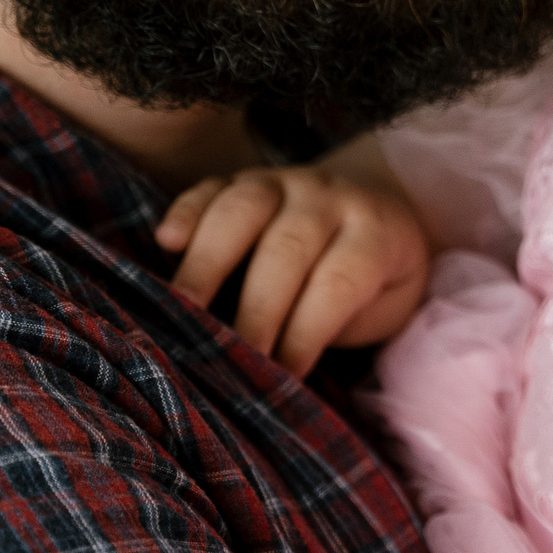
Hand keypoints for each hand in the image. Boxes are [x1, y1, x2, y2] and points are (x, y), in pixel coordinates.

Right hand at [156, 164, 428, 374]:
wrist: (381, 205)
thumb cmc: (377, 278)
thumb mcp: (385, 305)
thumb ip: (344, 326)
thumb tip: (284, 373)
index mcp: (373, 233)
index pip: (339, 281)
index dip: (307, 330)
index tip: (283, 375)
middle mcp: (328, 197)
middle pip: (287, 247)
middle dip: (256, 307)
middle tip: (231, 356)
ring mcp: (284, 181)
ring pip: (243, 208)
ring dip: (209, 260)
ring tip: (184, 308)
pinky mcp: (243, 177)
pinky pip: (211, 187)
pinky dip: (187, 211)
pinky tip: (167, 242)